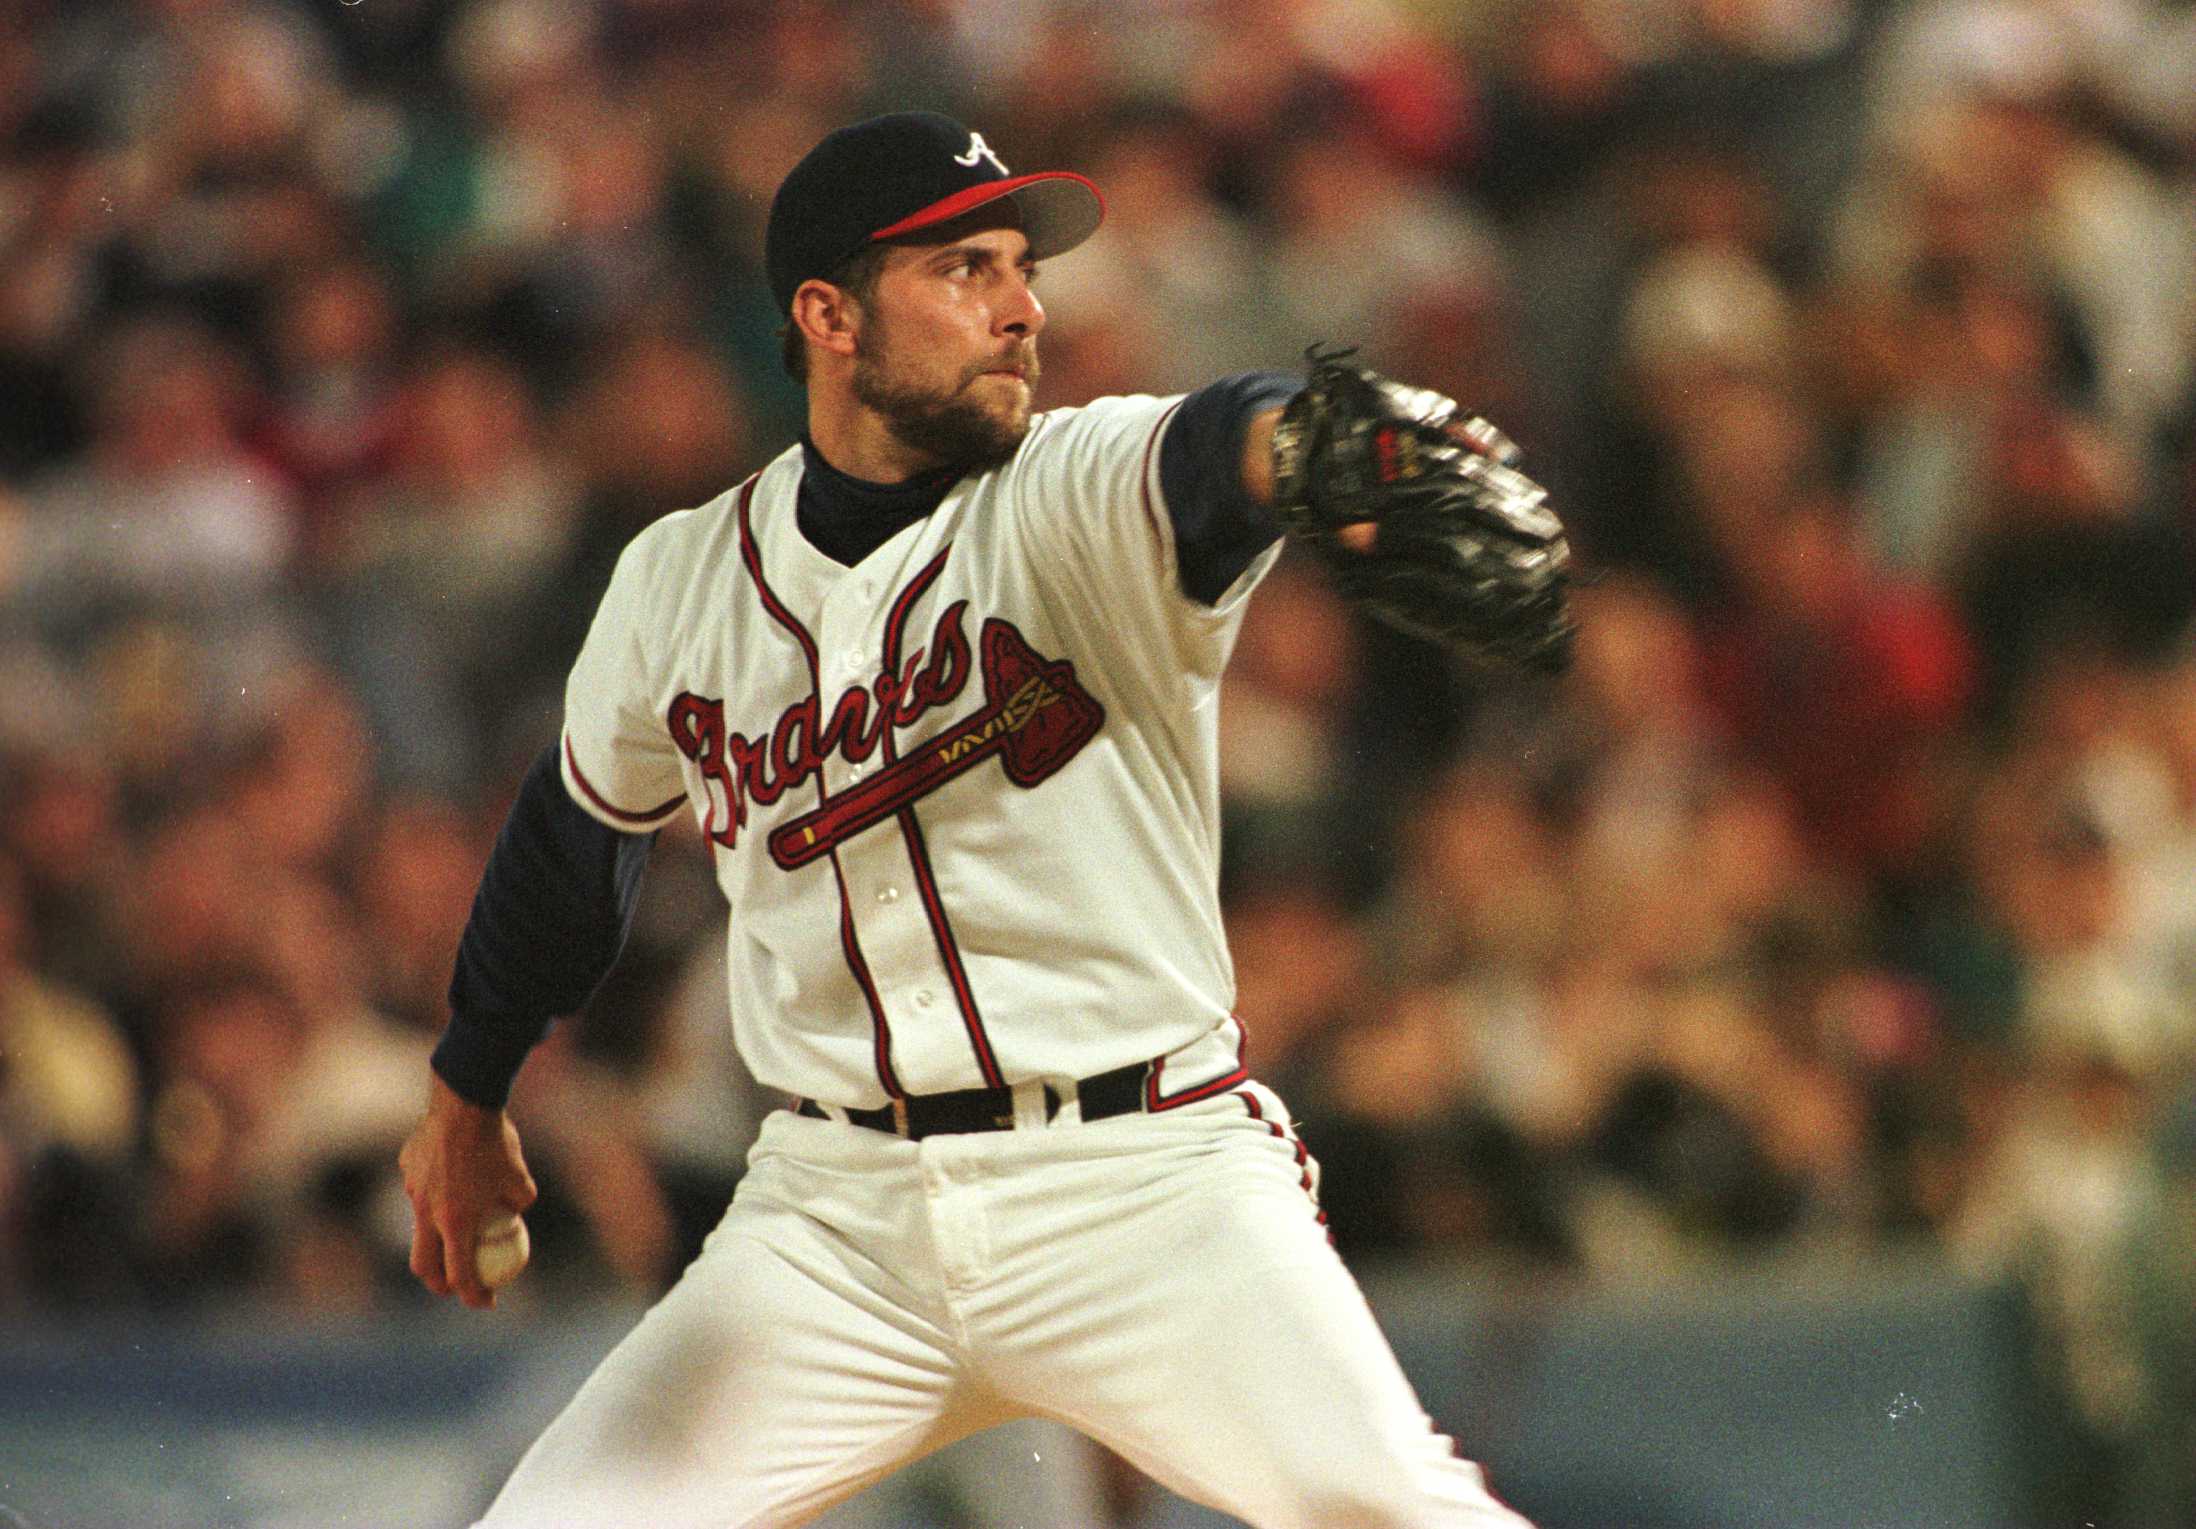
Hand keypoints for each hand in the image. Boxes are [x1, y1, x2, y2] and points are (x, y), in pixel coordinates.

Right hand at [399, 1072, 537, 1309]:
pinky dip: (435, 1191)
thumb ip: (519, 1205)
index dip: (474, 1294)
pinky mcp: (407, 1167)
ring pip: (420, 1221)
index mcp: (455, 1222)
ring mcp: (412, 1189)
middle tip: (455, 1286)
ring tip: (458, 1225)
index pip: (460, 1274)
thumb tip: (515, 1216)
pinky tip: (453, 1173)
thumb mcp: (522, 1181)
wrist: (464, 1101)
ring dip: (436, 1233)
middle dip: (438, 1283)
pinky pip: (421, 1187)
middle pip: (424, 1263)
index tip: (487, 1301)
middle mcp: (427, 1211)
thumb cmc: (497, 1142)